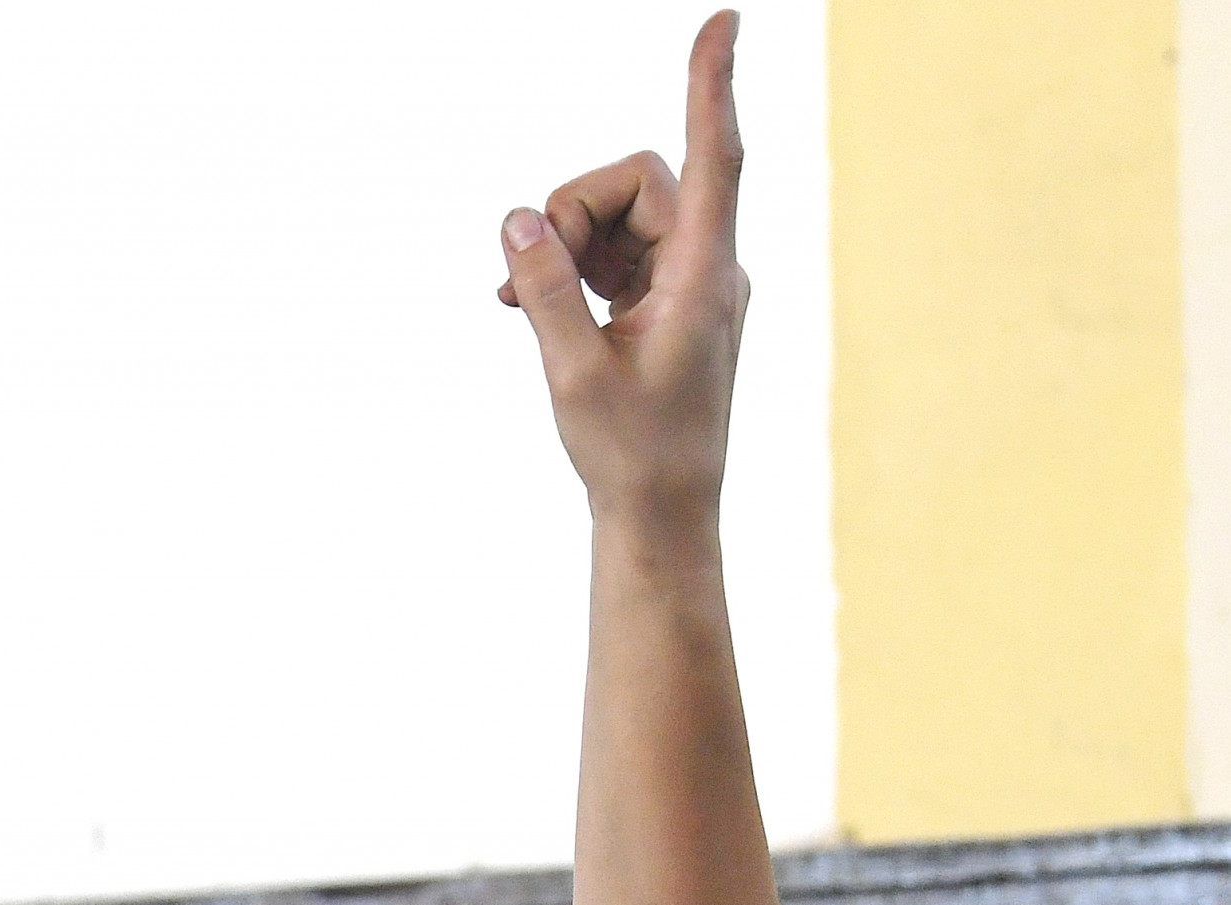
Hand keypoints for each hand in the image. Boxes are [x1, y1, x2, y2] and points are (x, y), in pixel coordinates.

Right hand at [497, 8, 749, 530]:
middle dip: (573, 214)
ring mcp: (688, 285)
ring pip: (620, 218)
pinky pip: (616, 256)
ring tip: (521, 304)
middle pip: (636, 183)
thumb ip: (545, 289)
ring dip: (565, 247)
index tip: (724, 20)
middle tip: (528, 282)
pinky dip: (571, 270)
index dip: (712, 85)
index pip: (712, 158)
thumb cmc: (630, 457)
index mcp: (703, 277)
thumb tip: (517, 219)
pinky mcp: (666, 306)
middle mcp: (707, 269)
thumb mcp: (573, 374)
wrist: (662, 517)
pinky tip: (531, 306)